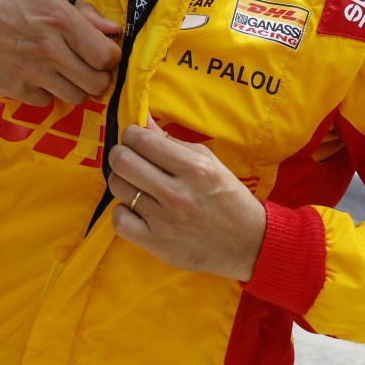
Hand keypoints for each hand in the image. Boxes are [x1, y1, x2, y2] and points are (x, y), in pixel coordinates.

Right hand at [0, 0, 121, 106]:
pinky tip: (36, 76)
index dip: (110, 59)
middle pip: (97, 84)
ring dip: (74, 88)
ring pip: (75, 98)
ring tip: (63, 73)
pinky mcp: (15, 91)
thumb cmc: (2, 2)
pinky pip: (47, 102)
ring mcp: (32, 73)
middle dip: (97, 78)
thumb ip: (83, 14)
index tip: (102, 55)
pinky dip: (46, 93)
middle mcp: (49, 50)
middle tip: (87, 69)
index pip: (107, 56)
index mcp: (60, 20)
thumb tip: (114, 30)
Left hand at [107, 116, 266, 280]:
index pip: (143, 141)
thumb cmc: (227, 196)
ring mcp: (165, 221)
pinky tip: (135, 208)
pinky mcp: (157, 243)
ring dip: (122, 180)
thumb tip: (143, 121)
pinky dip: (122, 211)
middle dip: (120, 153)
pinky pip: (120, 220)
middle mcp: (178, 194)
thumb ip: (172, 141)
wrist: (246, 242)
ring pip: (119, 187)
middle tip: (129, 157)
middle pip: (123, 162)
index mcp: (194, 168)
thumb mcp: (208, 162)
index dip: (132, 134)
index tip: (136, 138)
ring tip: (136, 183)